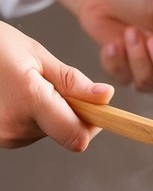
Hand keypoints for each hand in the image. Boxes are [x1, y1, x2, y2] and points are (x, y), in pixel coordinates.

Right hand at [0, 20, 112, 149]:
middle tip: (47, 84)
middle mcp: (15, 127)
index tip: (94, 108)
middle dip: (68, 112)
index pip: (77, 137)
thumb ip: (72, 82)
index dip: (92, 124)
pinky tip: (14, 97)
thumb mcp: (36, 54)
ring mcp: (3, 136)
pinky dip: (31, 118)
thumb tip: (105, 98)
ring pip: (48, 133)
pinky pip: (29, 133)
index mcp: (29, 101)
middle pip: (65, 133)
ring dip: (47, 114)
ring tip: (24, 87)